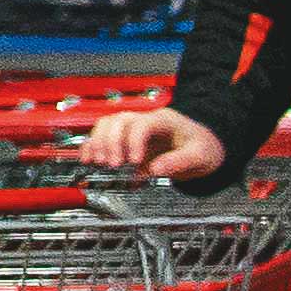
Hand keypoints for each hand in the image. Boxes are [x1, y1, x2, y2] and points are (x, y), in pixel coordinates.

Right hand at [80, 106, 224, 182]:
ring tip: (99, 162)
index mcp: (163, 121)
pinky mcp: (125, 139)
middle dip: (111, 143)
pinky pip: (103, 137)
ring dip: (98, 143)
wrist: (202, 145)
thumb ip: (180, 162)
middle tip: (114, 164)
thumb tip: (155, 170)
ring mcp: (132, 128)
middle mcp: (144, 120)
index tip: (135, 161)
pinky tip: (88, 159)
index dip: (134, 142)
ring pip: (106, 125)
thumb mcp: (200, 156)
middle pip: (118, 122)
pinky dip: (92, 146)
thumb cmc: (202, 147)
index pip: (141, 125)